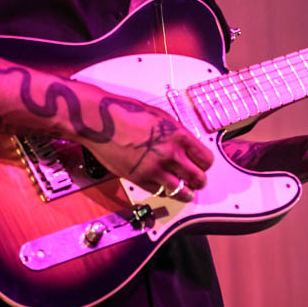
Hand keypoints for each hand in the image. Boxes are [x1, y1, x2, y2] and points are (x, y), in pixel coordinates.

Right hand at [81, 97, 213, 201]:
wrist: (101, 121)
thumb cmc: (127, 113)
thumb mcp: (161, 117)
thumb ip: (176, 133)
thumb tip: (186, 145)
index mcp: (179, 135)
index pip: (206, 159)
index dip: (206, 165)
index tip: (203, 166)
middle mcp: (170, 153)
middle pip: (197, 177)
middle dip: (199, 181)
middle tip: (198, 182)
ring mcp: (154, 168)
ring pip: (181, 191)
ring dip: (186, 193)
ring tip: (187, 193)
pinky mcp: (139, 178)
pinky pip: (159, 192)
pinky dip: (165, 192)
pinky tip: (165, 189)